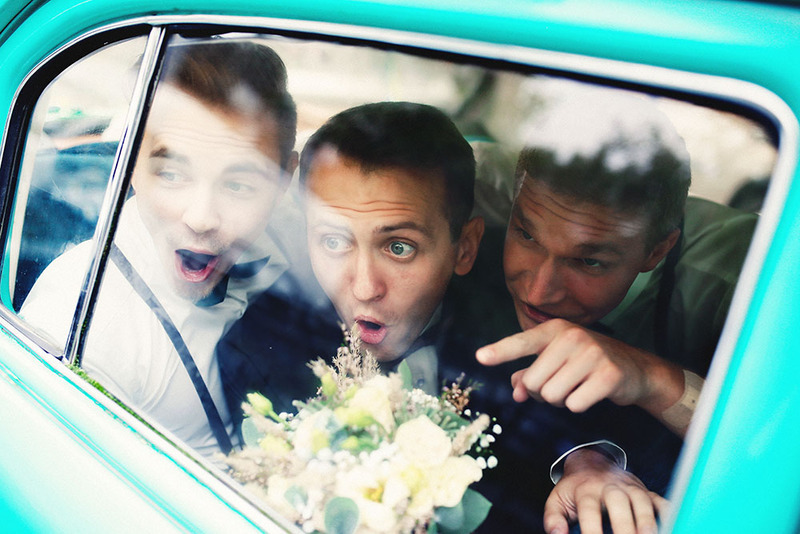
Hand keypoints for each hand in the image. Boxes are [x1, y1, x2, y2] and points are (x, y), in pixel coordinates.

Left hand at [476, 319, 684, 426]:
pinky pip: (574, 404)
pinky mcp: (608, 375)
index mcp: (554, 330)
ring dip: (560, 400)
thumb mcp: (557, 361)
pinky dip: (578, 405)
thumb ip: (530, 374)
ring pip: (551, 395)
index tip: (480, 357)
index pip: (521, 342)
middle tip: (560, 384)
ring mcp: (592, 354)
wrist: (634, 369)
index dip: (500, 351)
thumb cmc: (586, 363)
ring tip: (576, 387)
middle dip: (541, 392)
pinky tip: (591, 393)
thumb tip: (516, 390)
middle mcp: (571, 337)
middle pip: (534, 382)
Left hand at [544, 448, 667, 533]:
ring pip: (641, 499)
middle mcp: (609, 485)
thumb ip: (553, 518)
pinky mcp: (646, 491)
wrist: (590, 465)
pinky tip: (672, 525)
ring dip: (647, 520)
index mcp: (586, 489)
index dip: (591, 529)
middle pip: (618, 501)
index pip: (589, 509)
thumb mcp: (558, 500)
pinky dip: (667, 512)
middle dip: (624, 525)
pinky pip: (659, 499)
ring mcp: (630, 487)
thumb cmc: (574, 490)